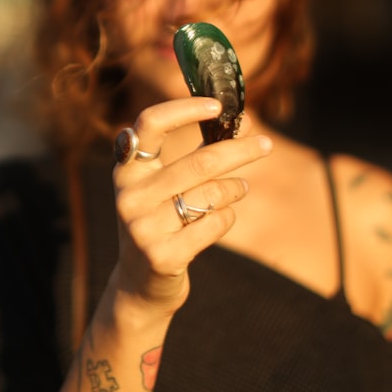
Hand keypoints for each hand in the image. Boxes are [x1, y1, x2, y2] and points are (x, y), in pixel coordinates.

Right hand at [111, 96, 270, 313]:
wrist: (138, 286)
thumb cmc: (159, 223)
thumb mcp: (158, 188)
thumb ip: (190, 156)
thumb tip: (243, 121)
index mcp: (126, 170)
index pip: (150, 124)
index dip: (184, 109)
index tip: (218, 105)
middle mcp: (130, 196)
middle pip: (200, 161)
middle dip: (240, 151)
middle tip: (266, 144)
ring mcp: (143, 227)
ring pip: (212, 194)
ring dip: (234, 189)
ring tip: (238, 189)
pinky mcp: (162, 255)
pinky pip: (215, 224)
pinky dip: (227, 218)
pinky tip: (221, 219)